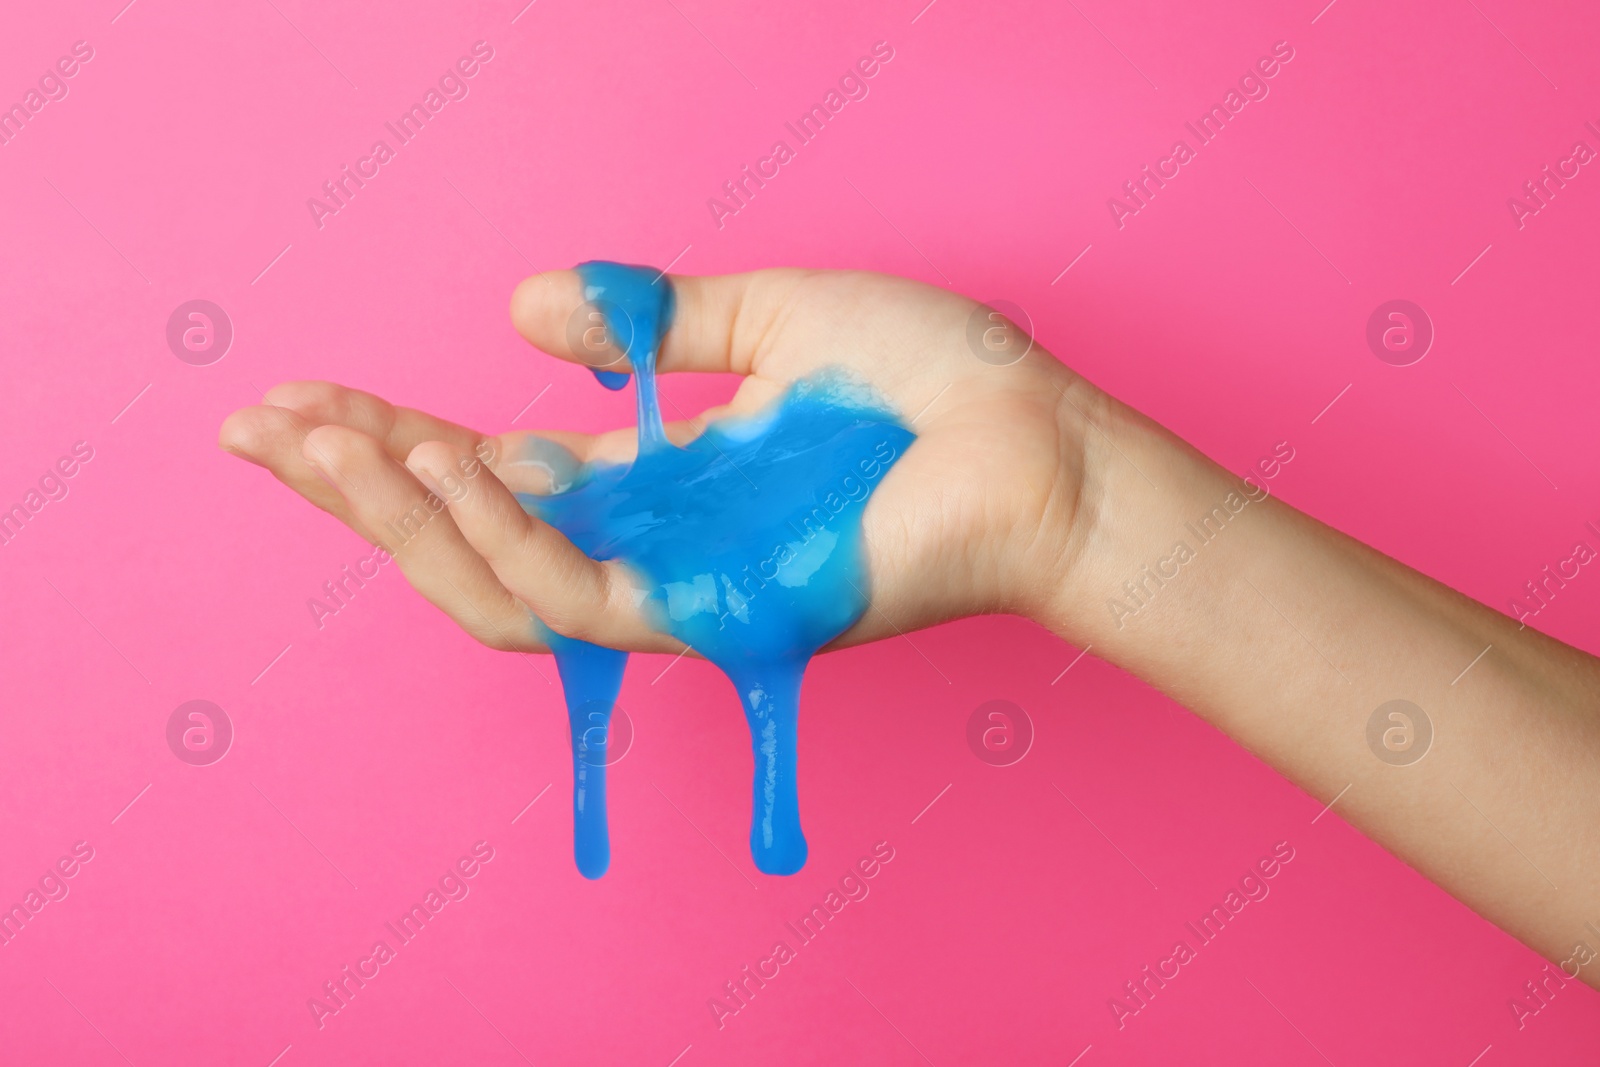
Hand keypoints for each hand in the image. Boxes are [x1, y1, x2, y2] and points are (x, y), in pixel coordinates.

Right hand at [218, 268, 1096, 654]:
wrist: (1033, 434)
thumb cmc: (924, 382)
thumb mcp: (768, 318)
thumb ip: (646, 324)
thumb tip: (518, 308)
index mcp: (656, 478)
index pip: (493, 471)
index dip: (391, 438)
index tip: (304, 396)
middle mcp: (652, 541)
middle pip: (469, 542)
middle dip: (358, 488)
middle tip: (261, 428)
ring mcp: (682, 587)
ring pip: (499, 586)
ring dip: (400, 515)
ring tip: (319, 443)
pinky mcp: (720, 614)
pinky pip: (583, 595)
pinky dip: (509, 534)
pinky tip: (452, 463)